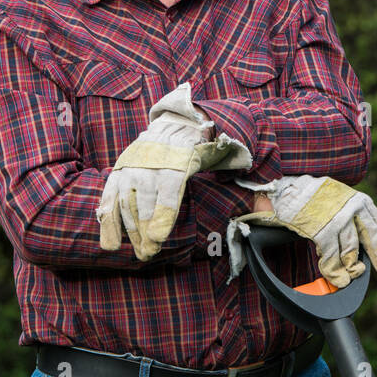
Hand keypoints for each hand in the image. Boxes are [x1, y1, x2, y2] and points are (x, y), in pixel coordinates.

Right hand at [97, 82, 251, 259]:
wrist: (175, 123)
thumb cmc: (204, 150)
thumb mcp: (228, 164)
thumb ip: (247, 190)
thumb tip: (268, 213)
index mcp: (180, 159)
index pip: (169, 188)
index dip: (163, 213)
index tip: (160, 236)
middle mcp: (153, 162)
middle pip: (146, 199)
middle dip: (145, 228)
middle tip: (149, 253)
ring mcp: (133, 166)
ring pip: (126, 200)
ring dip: (129, 229)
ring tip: (137, 252)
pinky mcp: (120, 171)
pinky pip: (110, 197)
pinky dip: (108, 221)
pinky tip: (110, 244)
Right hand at [234, 175, 376, 286]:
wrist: (286, 186)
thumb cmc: (313, 196)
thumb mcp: (339, 199)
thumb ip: (351, 215)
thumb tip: (360, 241)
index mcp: (360, 201)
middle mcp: (353, 208)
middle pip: (374, 239)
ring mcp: (338, 219)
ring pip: (352, 250)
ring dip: (352, 268)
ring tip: (351, 278)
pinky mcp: (321, 229)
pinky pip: (332, 256)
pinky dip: (335, 270)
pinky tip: (337, 278)